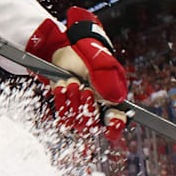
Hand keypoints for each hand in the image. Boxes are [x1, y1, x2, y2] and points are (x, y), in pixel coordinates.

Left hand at [27, 7, 129, 138]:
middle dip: (88, 107)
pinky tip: (62, 84)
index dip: (115, 127)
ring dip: (73, 100)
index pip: (115, 125)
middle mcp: (96, 108)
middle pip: (92, 126)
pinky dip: (60, 97)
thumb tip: (115, 102)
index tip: (113, 120)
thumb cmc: (92, 56)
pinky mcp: (64, 104)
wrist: (72, 48)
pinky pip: (61, 113)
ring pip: (75, 121)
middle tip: (86, 90)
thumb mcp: (104, 66)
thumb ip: (110, 83)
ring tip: (73, 81)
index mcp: (111, 102)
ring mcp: (79, 108)